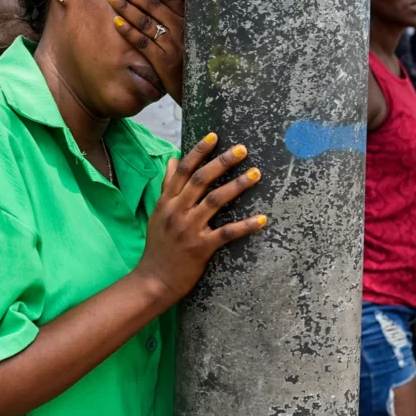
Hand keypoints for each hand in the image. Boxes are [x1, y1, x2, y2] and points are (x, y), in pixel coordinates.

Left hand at [107, 0, 185, 104]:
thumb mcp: (193, 38)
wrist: (205, 91)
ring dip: (126, 7)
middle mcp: (181, 30)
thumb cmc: (195, 63)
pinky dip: (129, 31)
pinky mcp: (164, 62)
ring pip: (146, 21)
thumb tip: (169, 0)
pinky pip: (143, 43)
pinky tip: (116, 22)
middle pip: (153, 5)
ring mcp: (173, 46)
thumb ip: (181, 21)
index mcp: (188, 21)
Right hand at [135, 134, 266, 303]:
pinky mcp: (201, 247)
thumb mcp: (158, 212)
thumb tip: (174, 159)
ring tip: (255, 174)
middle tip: (242, 149)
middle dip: (222, 162)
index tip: (214, 136)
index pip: (184, 170)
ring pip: (215, 200)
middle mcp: (178, 211)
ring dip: (237, 185)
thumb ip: (168, 186)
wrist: (154, 279)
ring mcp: (189, 229)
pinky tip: (262, 219)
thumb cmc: (158, 245)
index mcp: (168, 201)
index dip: (199, 151)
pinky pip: (227, 233)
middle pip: (201, 180)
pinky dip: (245, 225)